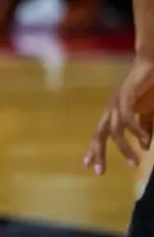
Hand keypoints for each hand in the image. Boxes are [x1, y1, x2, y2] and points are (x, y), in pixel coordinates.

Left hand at [85, 55, 153, 173]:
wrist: (152, 65)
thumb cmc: (149, 88)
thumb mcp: (148, 112)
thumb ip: (145, 129)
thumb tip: (144, 146)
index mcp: (113, 113)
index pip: (99, 134)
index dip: (93, 149)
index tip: (89, 166)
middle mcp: (111, 109)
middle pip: (99, 134)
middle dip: (98, 153)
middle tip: (99, 171)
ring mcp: (117, 103)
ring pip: (114, 131)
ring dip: (123, 148)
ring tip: (134, 163)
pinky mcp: (127, 96)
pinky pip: (129, 118)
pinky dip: (136, 130)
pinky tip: (145, 140)